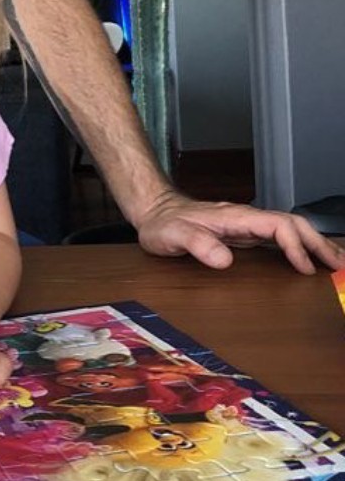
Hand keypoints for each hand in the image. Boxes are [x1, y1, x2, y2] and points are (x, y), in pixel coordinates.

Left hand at [135, 188, 344, 274]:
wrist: (153, 212)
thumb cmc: (162, 224)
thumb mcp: (173, 236)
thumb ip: (196, 244)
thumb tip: (225, 259)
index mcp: (235, 217)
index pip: (278, 226)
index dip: (295, 246)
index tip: (305, 268)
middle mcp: (246, 219)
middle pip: (294, 224)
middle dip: (319, 244)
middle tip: (340, 267)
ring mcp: (246, 225)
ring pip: (291, 229)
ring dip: (315, 244)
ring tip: (336, 264)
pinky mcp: (243, 234)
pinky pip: (280, 237)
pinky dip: (300, 248)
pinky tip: (308, 261)